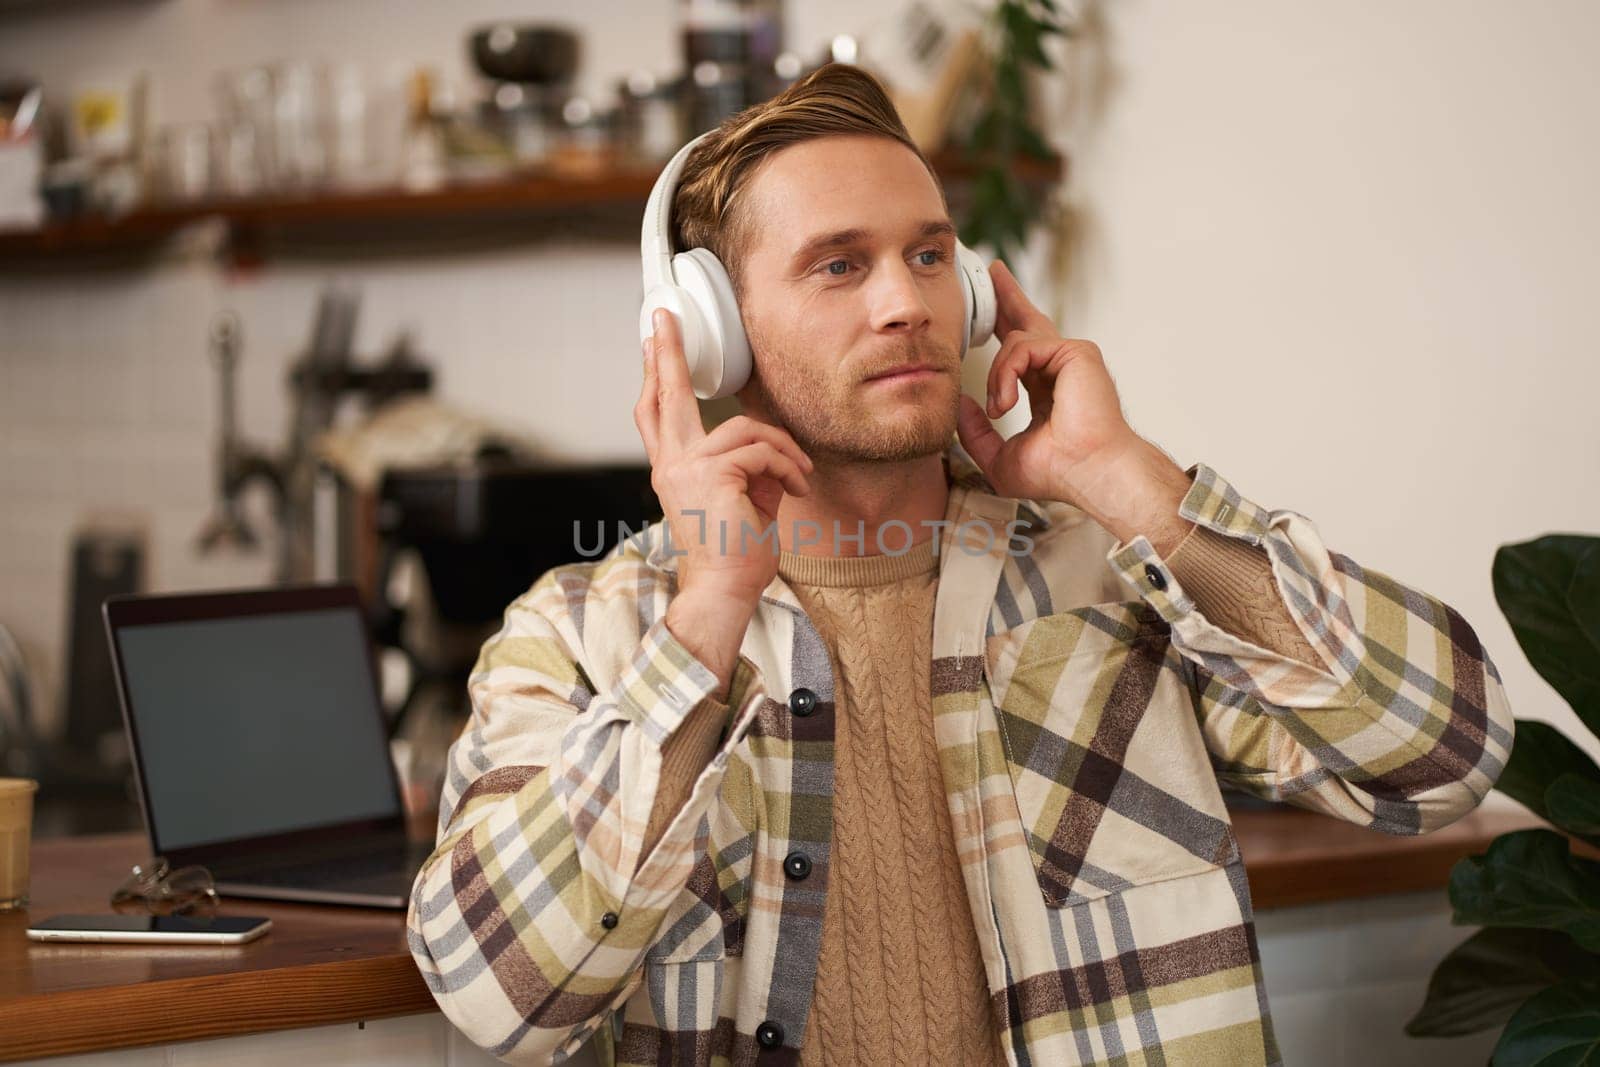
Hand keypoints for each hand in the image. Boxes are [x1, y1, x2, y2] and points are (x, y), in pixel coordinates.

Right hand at [635, 308, 812, 678]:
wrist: (725, 592)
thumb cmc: (735, 555)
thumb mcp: (743, 501)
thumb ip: (746, 468)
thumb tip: (767, 449)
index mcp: (674, 471)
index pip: (657, 415)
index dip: (656, 377)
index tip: (652, 342)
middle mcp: (672, 465)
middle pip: (665, 397)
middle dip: (668, 353)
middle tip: (664, 318)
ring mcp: (688, 468)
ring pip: (744, 429)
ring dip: (782, 450)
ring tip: (799, 477)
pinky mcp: (712, 473)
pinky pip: (761, 450)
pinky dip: (787, 467)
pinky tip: (797, 489)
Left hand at [953, 261, 1193, 551]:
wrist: (1091, 473)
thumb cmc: (1057, 473)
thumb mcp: (1000, 458)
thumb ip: (976, 433)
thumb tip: (960, 402)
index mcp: (1046, 388)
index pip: (1020, 351)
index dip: (1002, 330)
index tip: (984, 318)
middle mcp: (1060, 367)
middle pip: (1027, 320)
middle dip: (1007, 295)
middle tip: (993, 270)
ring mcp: (1070, 356)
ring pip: (1013, 343)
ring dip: (996, 378)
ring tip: (998, 408)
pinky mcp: (1076, 351)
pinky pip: (1022, 347)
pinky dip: (1006, 374)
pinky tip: (1006, 402)